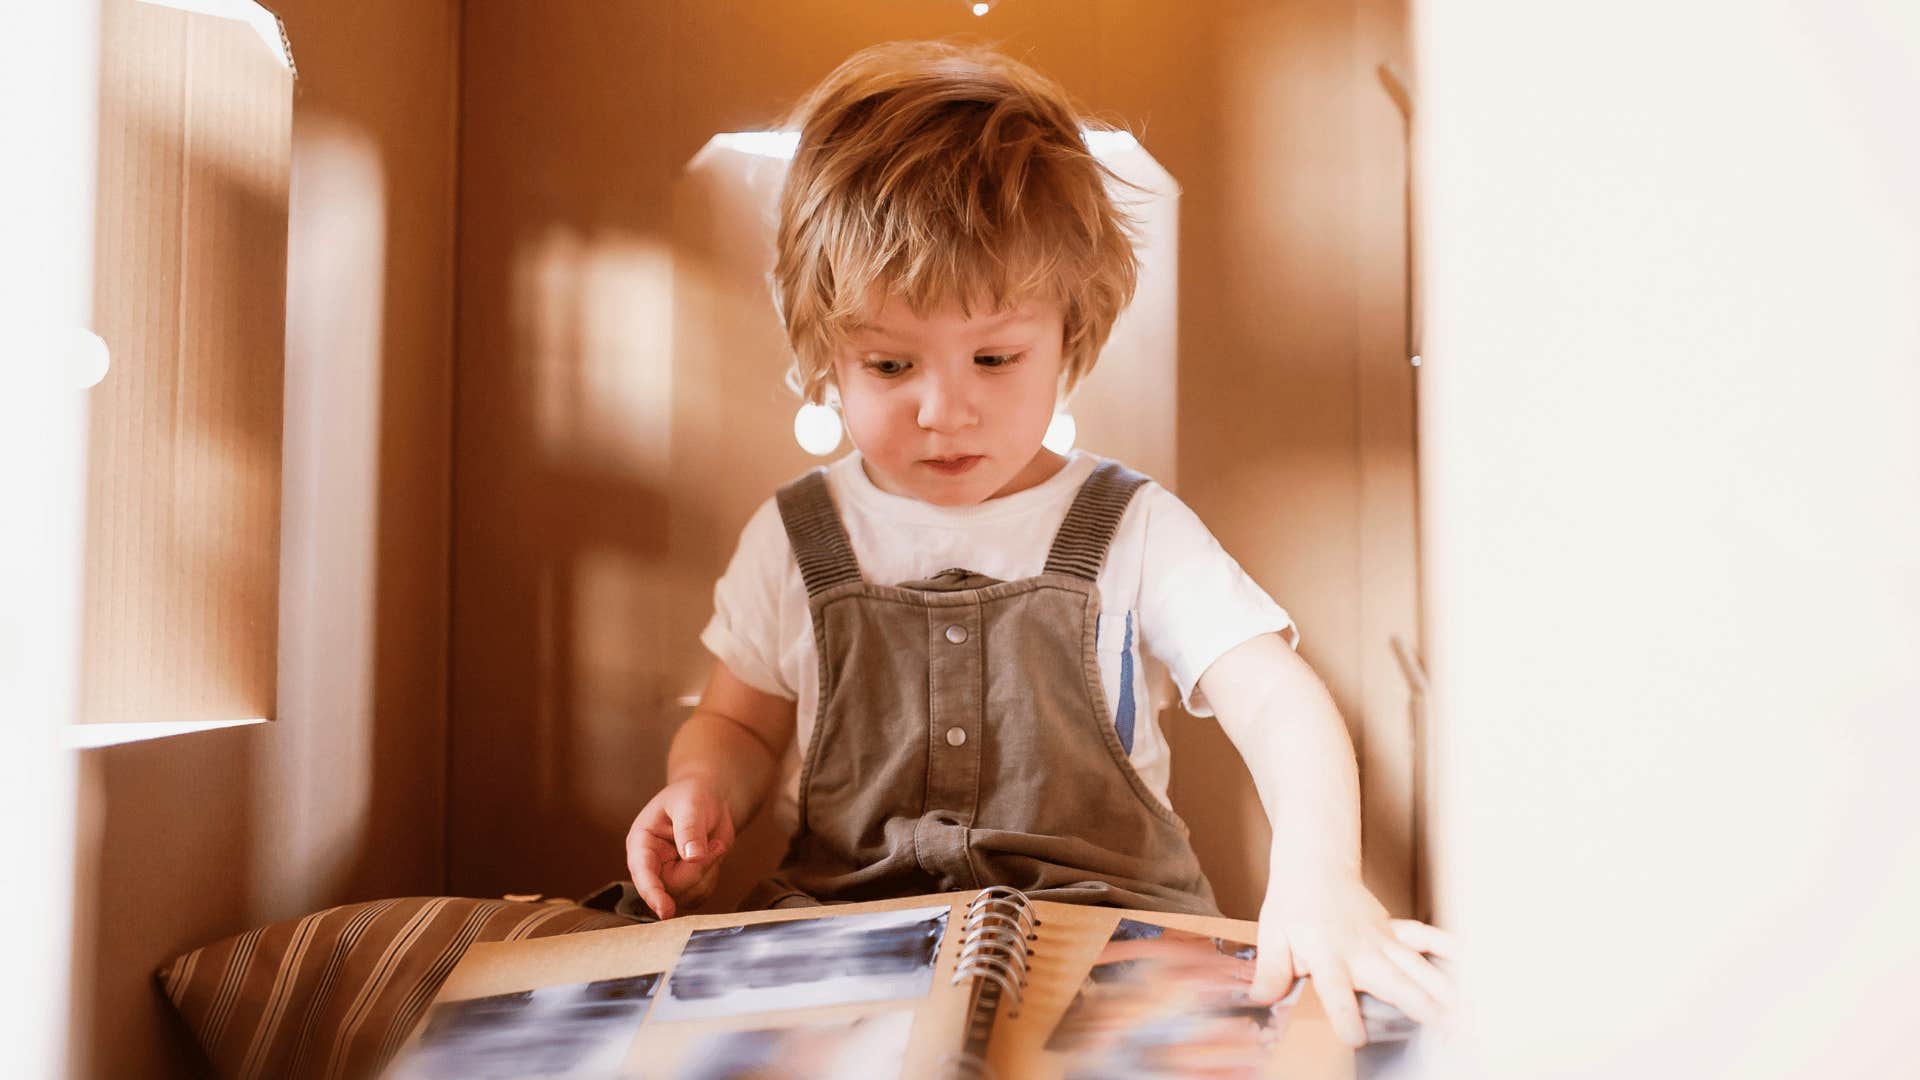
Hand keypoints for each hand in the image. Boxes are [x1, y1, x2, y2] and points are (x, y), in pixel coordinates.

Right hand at [624, 776, 735, 919]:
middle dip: (697, 871)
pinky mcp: (685, 884)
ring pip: (687, 895)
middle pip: (670, 888)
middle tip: (713, 846)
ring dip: (708, 872)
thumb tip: (693, 857)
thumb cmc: (694, 796)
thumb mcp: (691, 804)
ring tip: (713, 845)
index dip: (652, 893)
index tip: (665, 911)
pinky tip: (713, 855)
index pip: (642, 872)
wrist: (711, 800)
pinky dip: (713, 877)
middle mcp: (651, 864)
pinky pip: (700, 895)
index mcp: (641, 842)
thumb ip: (690, 829)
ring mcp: (667, 876)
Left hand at [1247, 870, 1457, 1047]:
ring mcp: (1382, 939)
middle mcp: (1361, 949)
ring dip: (1442, 988)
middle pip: (1393, 981)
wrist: (1314, 866)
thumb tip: (1261, 999)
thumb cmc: (1292, 904)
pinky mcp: (1394, 931)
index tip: (1356, 1039)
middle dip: (1418, 1006)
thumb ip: (1272, 970)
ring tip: (1466, 1012)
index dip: (1345, 1015)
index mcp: (1327, 954)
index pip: (1335, 991)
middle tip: (1445, 1029)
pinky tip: (1473, 963)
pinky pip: (1426, 937)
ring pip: (1417, 965)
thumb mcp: (1272, 936)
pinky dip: (1450, 947)